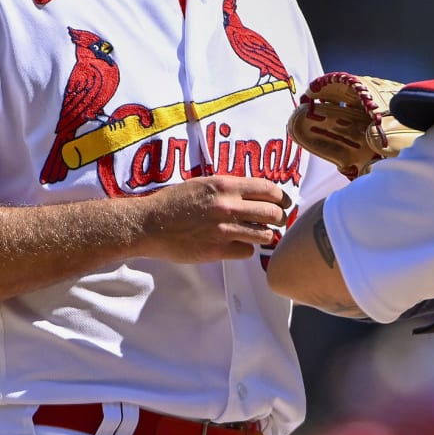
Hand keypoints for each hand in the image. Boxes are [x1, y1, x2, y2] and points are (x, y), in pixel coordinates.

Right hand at [134, 176, 291, 261]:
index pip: (269, 189)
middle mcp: (229, 206)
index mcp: (226, 185)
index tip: (284, 203)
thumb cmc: (174, 201)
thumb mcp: (204, 183)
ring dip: (266, 236)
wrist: (149, 224)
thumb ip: (229, 187)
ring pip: (265, 235)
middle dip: (279, 218)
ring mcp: (224, 229)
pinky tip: (238, 246)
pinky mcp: (218, 250)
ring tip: (261, 235)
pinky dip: (246, 249)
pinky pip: (247, 251)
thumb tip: (255, 193)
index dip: (281, 198)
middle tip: (278, 221)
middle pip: (273, 213)